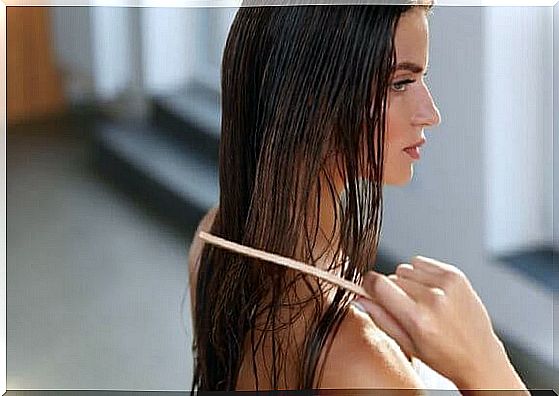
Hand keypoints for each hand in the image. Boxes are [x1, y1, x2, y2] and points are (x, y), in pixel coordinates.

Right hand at [354, 256, 525, 389]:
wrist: (480, 357)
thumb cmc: (444, 356)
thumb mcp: (406, 343)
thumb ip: (380, 317)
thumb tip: (360, 297)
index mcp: (417, 318)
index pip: (378, 283)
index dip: (369, 285)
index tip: (369, 289)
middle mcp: (433, 298)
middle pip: (392, 277)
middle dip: (392, 290)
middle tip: (406, 308)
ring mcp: (447, 284)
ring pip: (405, 268)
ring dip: (407, 281)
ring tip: (420, 300)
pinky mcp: (456, 275)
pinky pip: (421, 262)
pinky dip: (421, 273)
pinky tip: (430, 291)